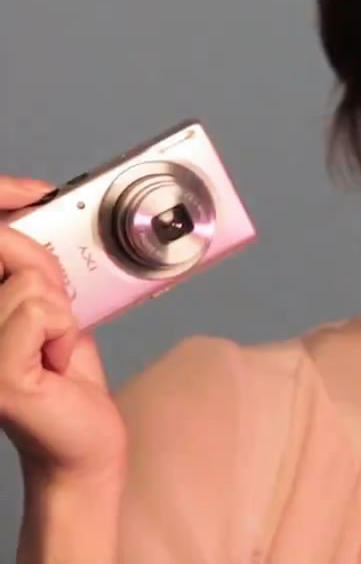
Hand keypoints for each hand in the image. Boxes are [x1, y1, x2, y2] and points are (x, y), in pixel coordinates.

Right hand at [0, 175, 126, 483]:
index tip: (34, 193)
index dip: (2, 202)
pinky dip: (63, 334)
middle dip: (44, 281)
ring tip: (50, 352)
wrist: (80, 439)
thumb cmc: (61, 377)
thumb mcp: (46, 305)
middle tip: (51, 328)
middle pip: (11, 254)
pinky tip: (53, 365)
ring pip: (34, 283)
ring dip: (59, 317)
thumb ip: (26, 264)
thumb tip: (15, 218)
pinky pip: (43, 313)